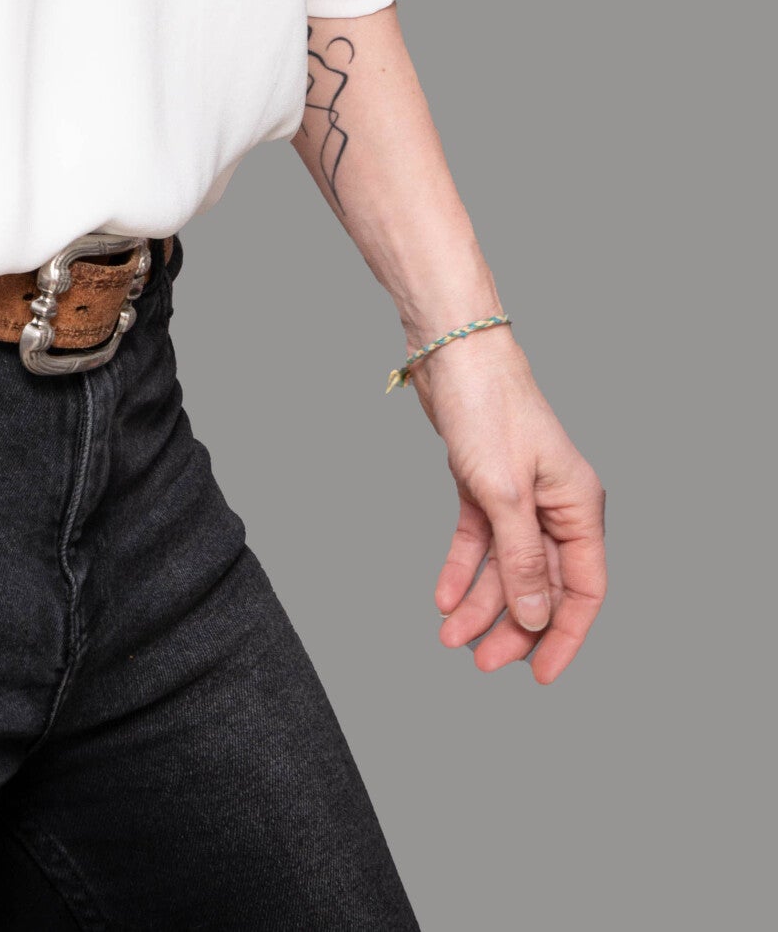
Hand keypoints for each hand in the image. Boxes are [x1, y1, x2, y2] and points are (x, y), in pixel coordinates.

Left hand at [410, 329, 606, 684]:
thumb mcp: (506, 494)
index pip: (585, 589)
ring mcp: (520, 497)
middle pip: (542, 584)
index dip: (565, 635)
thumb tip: (537, 618)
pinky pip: (478, 541)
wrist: (454, 352)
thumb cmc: (490, 409)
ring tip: (449, 637)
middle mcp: (554, 506)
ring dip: (480, 603)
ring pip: (507, 567)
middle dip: (514, 627)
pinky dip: (461, 569)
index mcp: (578, 507)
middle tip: (481, 662)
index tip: (541, 676)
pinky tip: (442, 598)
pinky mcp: (485, 485)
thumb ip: (524, 559)